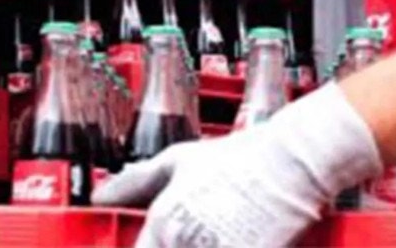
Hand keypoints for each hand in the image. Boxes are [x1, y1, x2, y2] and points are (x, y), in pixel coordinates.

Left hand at [93, 84, 381, 247]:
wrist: (292, 161)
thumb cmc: (241, 157)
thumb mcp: (182, 159)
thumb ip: (138, 179)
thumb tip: (103, 194)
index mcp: (164, 224)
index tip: (146, 247)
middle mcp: (185, 244)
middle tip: (198, 237)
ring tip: (223, 236)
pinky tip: (240, 242)